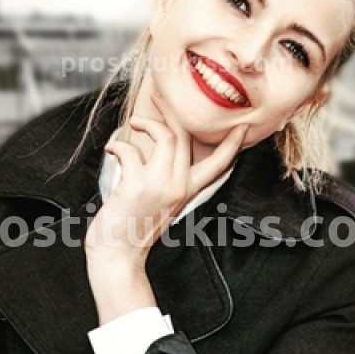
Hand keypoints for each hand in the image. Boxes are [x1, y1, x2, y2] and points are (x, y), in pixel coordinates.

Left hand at [84, 90, 247, 265]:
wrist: (117, 255)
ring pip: (166, 137)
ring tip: (134, 123)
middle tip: (158, 98)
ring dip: (147, 123)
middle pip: (185, 137)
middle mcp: (178, 187)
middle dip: (171, 113)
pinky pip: (131, 150)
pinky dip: (118, 145)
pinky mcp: (138, 185)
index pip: (219, 165)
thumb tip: (154, 155)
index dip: (232, 145)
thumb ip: (166, 182)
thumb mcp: (160, 204)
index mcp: (187, 191)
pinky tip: (111, 150)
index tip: (243, 126)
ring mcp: (160, 185)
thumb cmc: (132, 229)